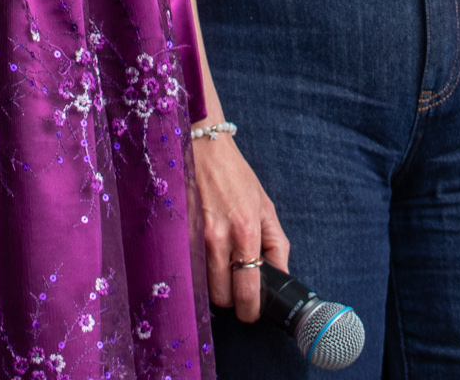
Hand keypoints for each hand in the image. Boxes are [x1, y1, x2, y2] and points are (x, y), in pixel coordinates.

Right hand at [192, 130, 288, 321]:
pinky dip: (197, 268)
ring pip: (203, 285)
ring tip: (220, 268)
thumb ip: (276, 244)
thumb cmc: (237, 176)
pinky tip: (204, 254)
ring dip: (213, 284)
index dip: (250, 310)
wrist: (204, 147)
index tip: (251, 310)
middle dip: (231, 299)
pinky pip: (188, 265)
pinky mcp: (178, 231)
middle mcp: (218, 237)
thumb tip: (281, 276)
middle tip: (236, 288)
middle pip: (221, 297)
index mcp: (245, 232)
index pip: (247, 291)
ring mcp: (194, 235)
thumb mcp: (266, 207)